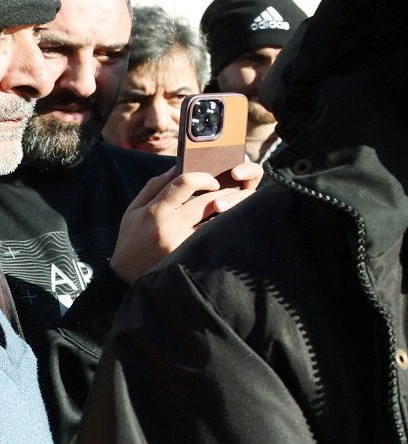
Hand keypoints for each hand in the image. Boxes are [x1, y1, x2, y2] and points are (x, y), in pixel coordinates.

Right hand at [109, 161, 261, 283]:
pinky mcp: (190, 258)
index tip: (214, 181)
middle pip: (207, 202)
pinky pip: (213, 241)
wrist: (124, 277)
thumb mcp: (134, 210)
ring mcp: (181, 244)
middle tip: (246, 190)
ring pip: (215, 222)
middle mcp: (169, 226)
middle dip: (230, 193)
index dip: (203, 177)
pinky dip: (226, 232)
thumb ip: (154, 186)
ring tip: (248, 205)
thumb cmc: (132, 239)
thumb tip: (177, 166)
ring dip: (234, 212)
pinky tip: (237, 226)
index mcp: (155, 210)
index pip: (184, 183)